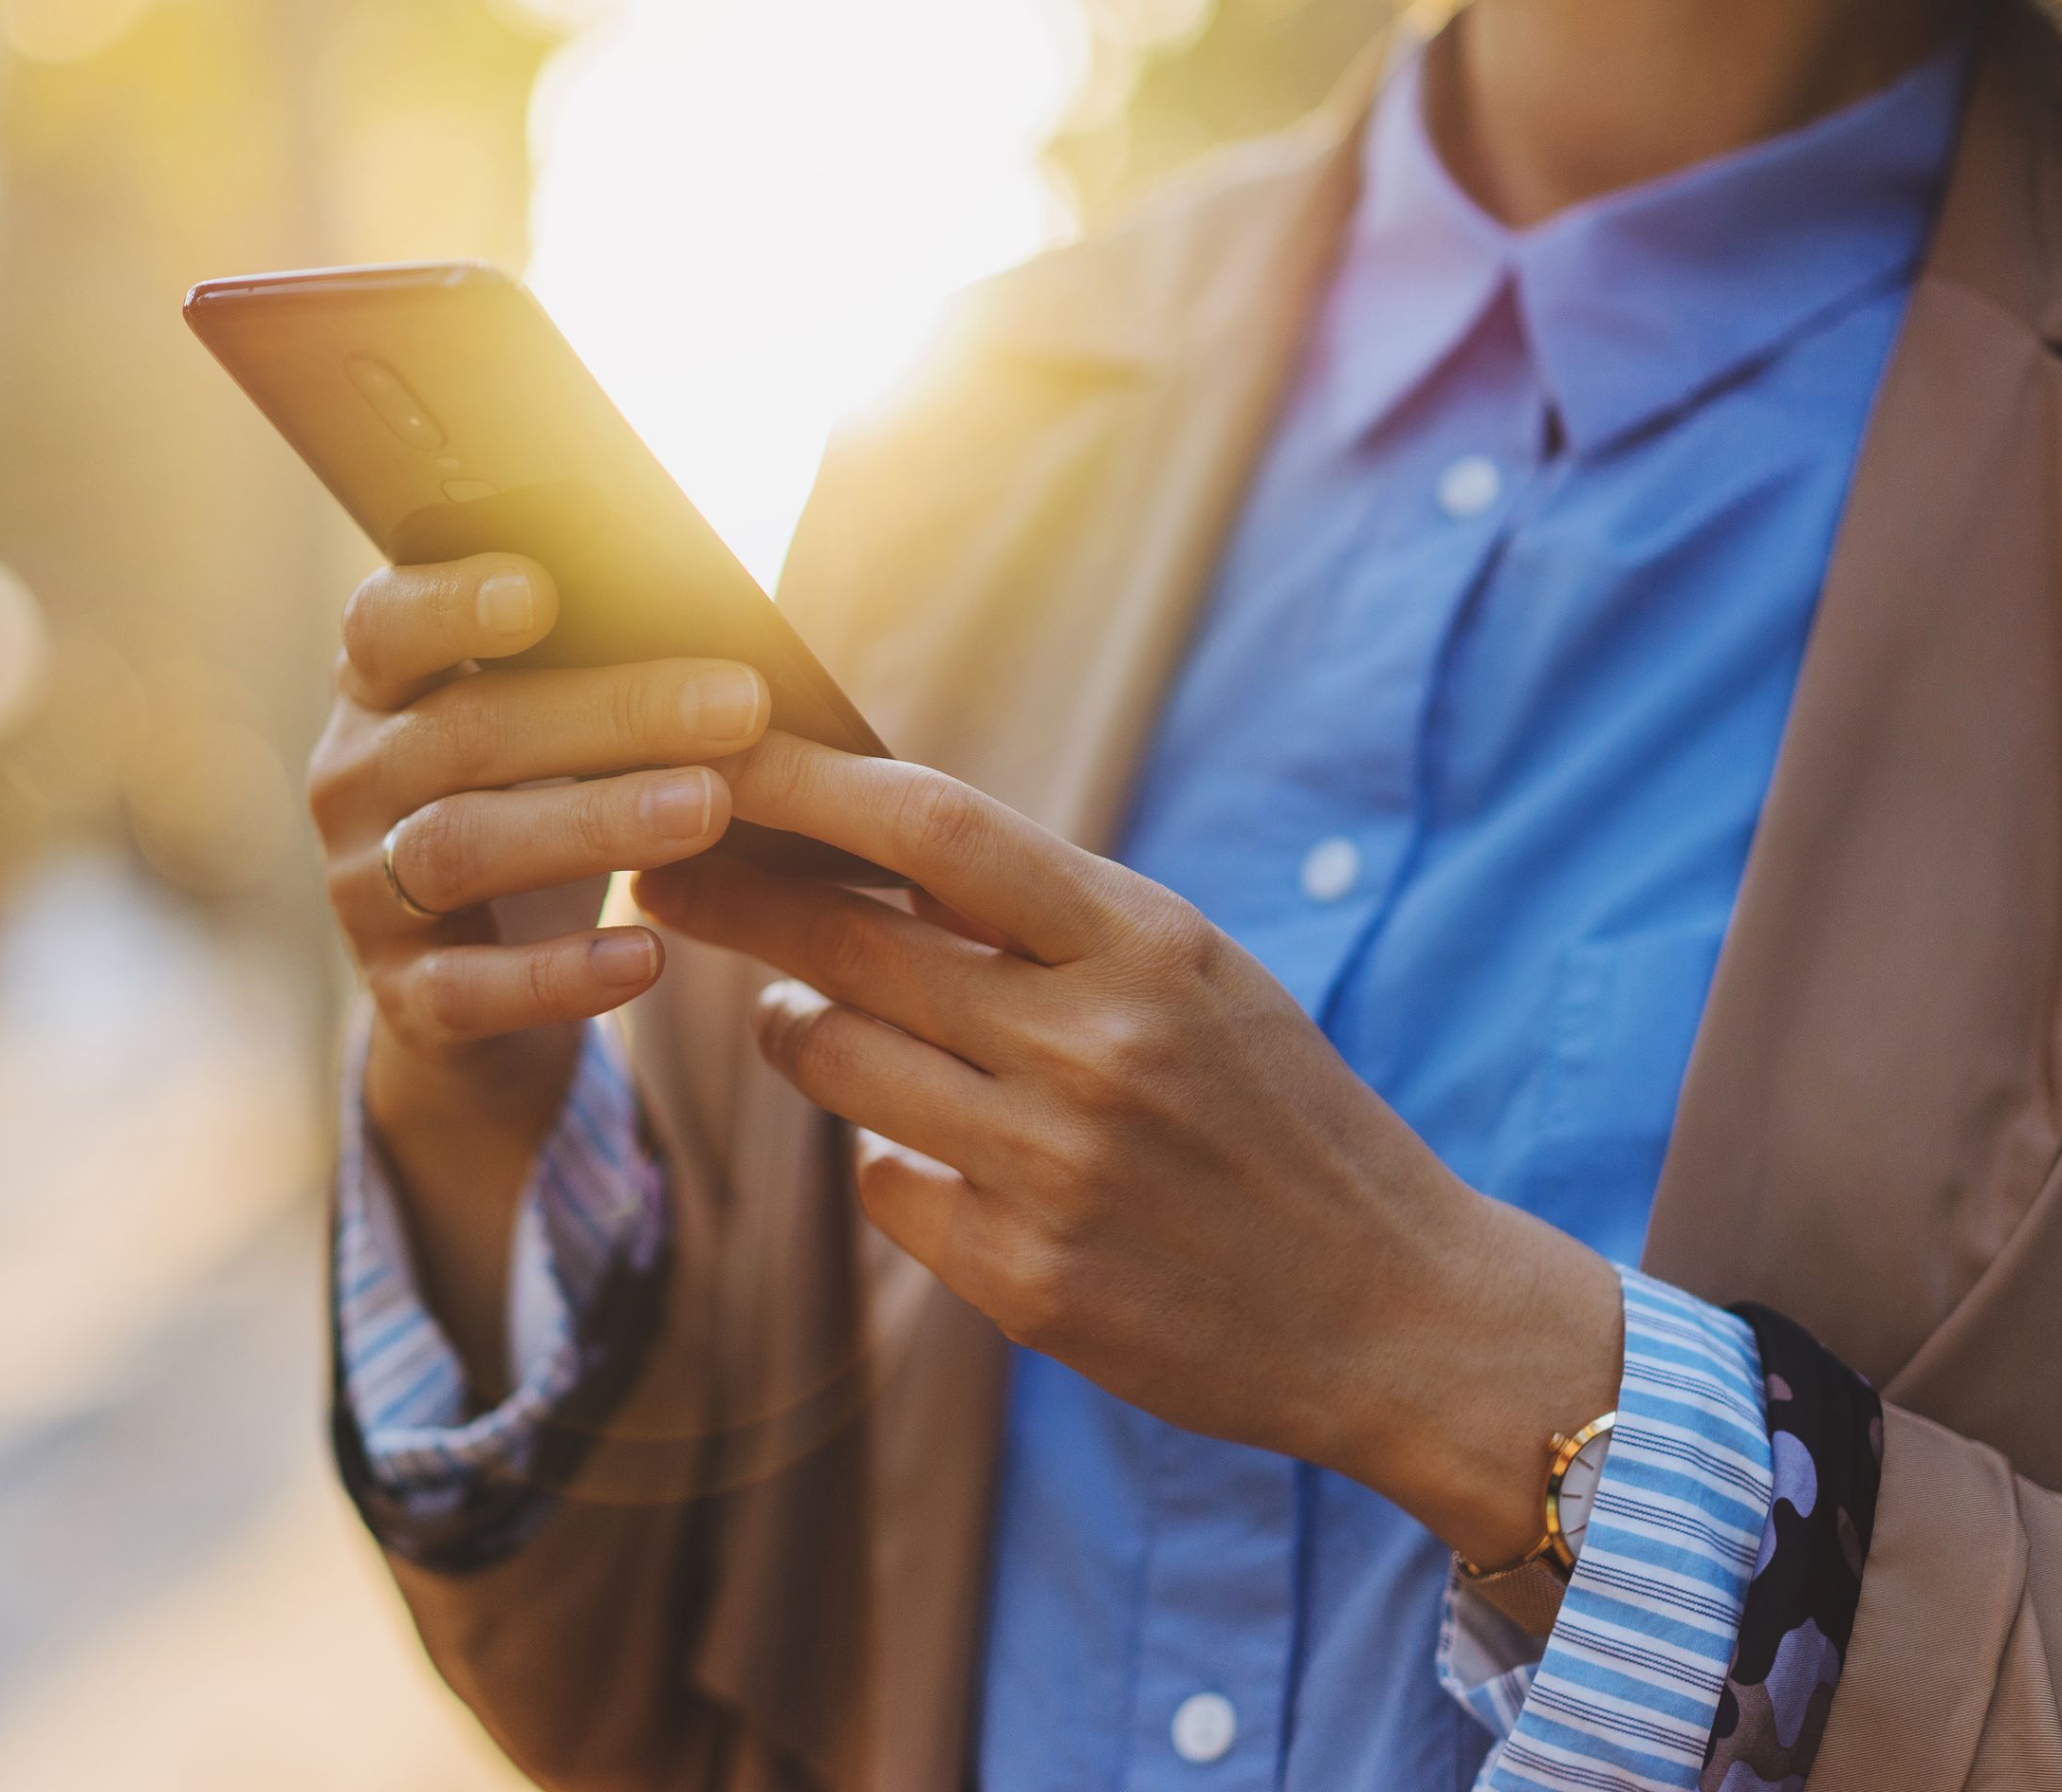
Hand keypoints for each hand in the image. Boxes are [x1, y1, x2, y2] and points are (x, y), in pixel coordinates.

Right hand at [308, 552, 772, 1388]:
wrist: (473, 992)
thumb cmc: (535, 811)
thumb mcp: (548, 737)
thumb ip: (593, 675)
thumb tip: (727, 627)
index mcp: (382, 690)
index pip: (384, 626)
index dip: (451, 604)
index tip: (541, 589)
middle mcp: (354, 780)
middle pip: (464, 733)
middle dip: (609, 715)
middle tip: (741, 704)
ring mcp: (364, 891)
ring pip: (459, 848)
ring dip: (590, 824)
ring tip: (707, 809)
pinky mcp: (402, 996)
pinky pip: (468, 988)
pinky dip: (560, 975)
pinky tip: (648, 957)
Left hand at [633, 736, 1621, 1564]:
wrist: (1400, 1312)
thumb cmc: (1280, 1118)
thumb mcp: (1200, 979)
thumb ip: (1051, 918)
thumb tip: (870, 843)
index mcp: (1147, 944)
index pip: (935, 828)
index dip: (806, 783)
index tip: (720, 750)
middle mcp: (1095, 1047)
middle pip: (849, 945)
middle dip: (733, 899)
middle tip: (660, 874)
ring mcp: (1054, 1171)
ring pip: (836, 1065)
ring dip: (797, 1032)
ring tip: (806, 1020)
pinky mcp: (1027, 1284)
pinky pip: (883, 1186)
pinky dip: (889, 1160)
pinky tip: (939, 1157)